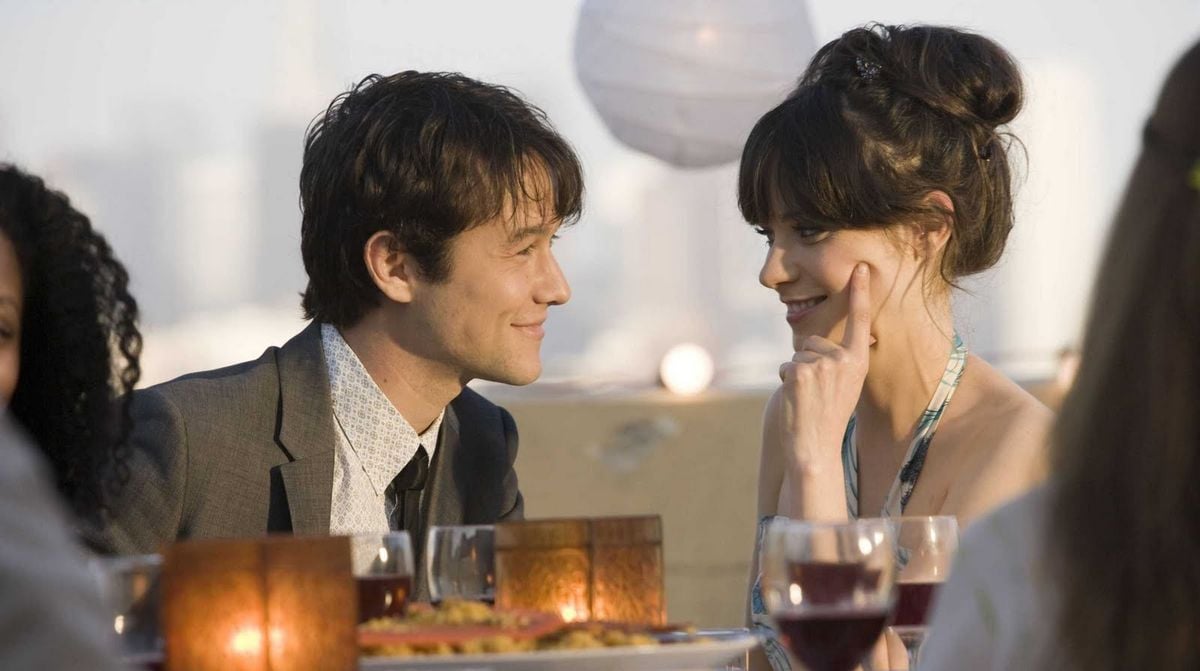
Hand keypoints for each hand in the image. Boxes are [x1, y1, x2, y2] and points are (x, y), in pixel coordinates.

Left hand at [777, 263, 872, 474]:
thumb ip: (840, 363)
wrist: (815, 448)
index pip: (859, 321)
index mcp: (857, 362)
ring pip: (798, 355)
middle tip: (817, 394)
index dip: (859, 293)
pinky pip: (786, 366)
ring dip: (797, 374)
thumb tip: (830, 344)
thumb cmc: (829, 418)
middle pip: (813, 341)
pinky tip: (797, 400)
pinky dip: (786, 382)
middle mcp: (843, 360)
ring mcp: (821, 365)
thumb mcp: (846, 387)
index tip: (861, 268)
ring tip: (808, 399)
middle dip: (809, 362)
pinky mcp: (799, 371)